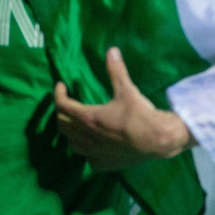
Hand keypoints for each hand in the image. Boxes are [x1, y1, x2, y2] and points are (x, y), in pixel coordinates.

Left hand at [54, 47, 194, 169]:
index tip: (61, 86)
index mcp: (88, 118)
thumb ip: (116, 71)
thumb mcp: (127, 90)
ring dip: (70, 132)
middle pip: (62, 126)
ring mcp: (93, 153)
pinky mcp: (103, 164)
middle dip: (61, 113)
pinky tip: (94, 144)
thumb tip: (111, 50)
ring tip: (77, 124)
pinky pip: (87, 157)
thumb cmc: (139, 114)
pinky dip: (86, 149)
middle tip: (67, 103)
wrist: (156, 140)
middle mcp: (86, 138)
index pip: (62, 106)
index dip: (58, 94)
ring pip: (72, 144)